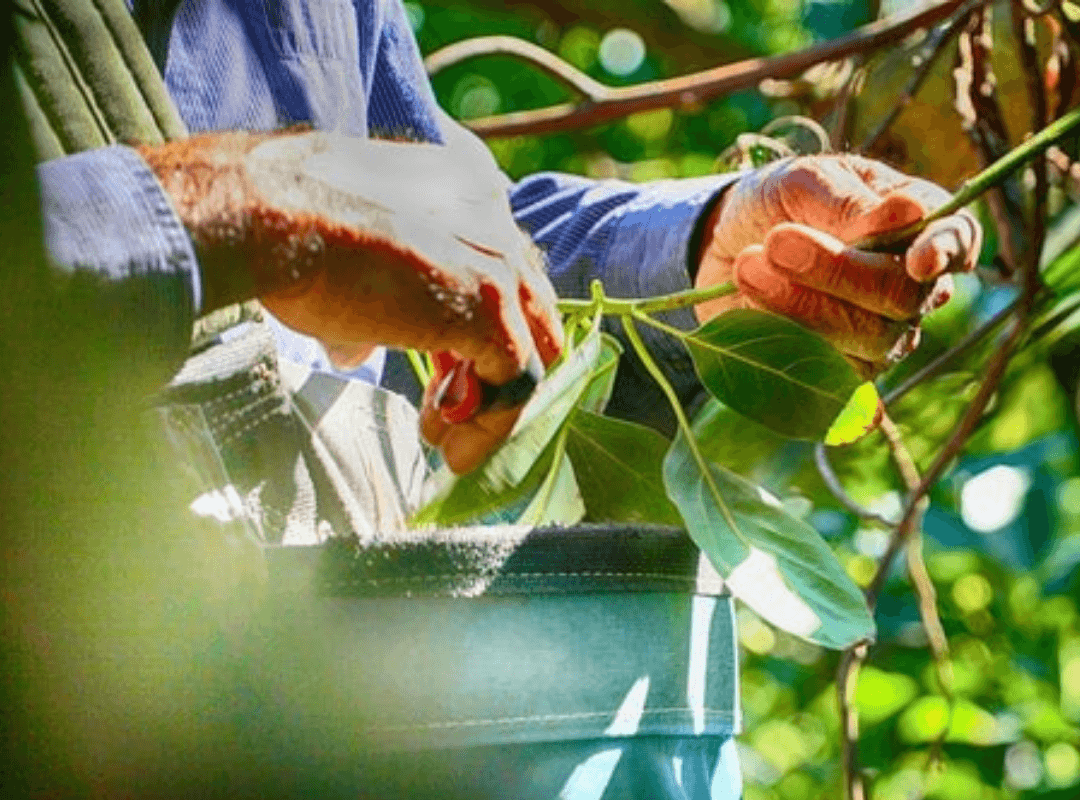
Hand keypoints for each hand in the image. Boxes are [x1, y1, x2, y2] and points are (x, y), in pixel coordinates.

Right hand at [140, 131, 561, 473]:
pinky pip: (516, 381)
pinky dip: (490, 423)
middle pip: (525, 308)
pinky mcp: (491, 309)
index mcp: (463, 188)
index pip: (496, 269)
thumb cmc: (284, 229)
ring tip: (446, 443)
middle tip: (445, 411)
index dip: (471, 330)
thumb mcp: (344, 264)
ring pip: (526, 348)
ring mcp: (497, 261)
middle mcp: (493, 215)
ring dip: (489, 405)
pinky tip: (451, 450)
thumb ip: (372, 303)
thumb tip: (357, 349)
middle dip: (489, 367)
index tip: (440, 375)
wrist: (266, 219)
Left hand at [694, 154, 980, 375]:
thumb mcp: (803, 182)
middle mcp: (912, 284)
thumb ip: (848, 202)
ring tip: (748, 265)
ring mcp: (881, 333)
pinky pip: (833, 374)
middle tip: (776, 242)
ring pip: (868, 339)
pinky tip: (753, 306)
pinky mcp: (842, 370)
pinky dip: (786, 338)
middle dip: (838, 271)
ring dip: (800, 304)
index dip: (944, 251)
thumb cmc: (777, 201)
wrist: (725, 244)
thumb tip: (909, 215)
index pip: (958, 239)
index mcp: (917, 222)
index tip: (918, 260)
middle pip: (903, 297)